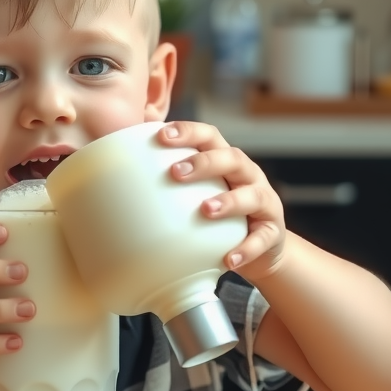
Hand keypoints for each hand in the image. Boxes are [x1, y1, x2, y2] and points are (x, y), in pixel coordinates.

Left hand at [159, 122, 286, 282]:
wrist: (258, 248)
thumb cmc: (216, 217)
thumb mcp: (195, 195)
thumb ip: (169, 183)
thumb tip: (118, 177)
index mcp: (224, 161)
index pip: (209, 136)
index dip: (188, 132)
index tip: (161, 136)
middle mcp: (247, 175)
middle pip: (231, 158)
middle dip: (203, 163)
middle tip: (175, 172)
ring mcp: (263, 201)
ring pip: (251, 194)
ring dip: (228, 201)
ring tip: (205, 210)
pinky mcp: (272, 231)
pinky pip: (262, 238)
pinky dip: (246, 248)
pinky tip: (228, 259)